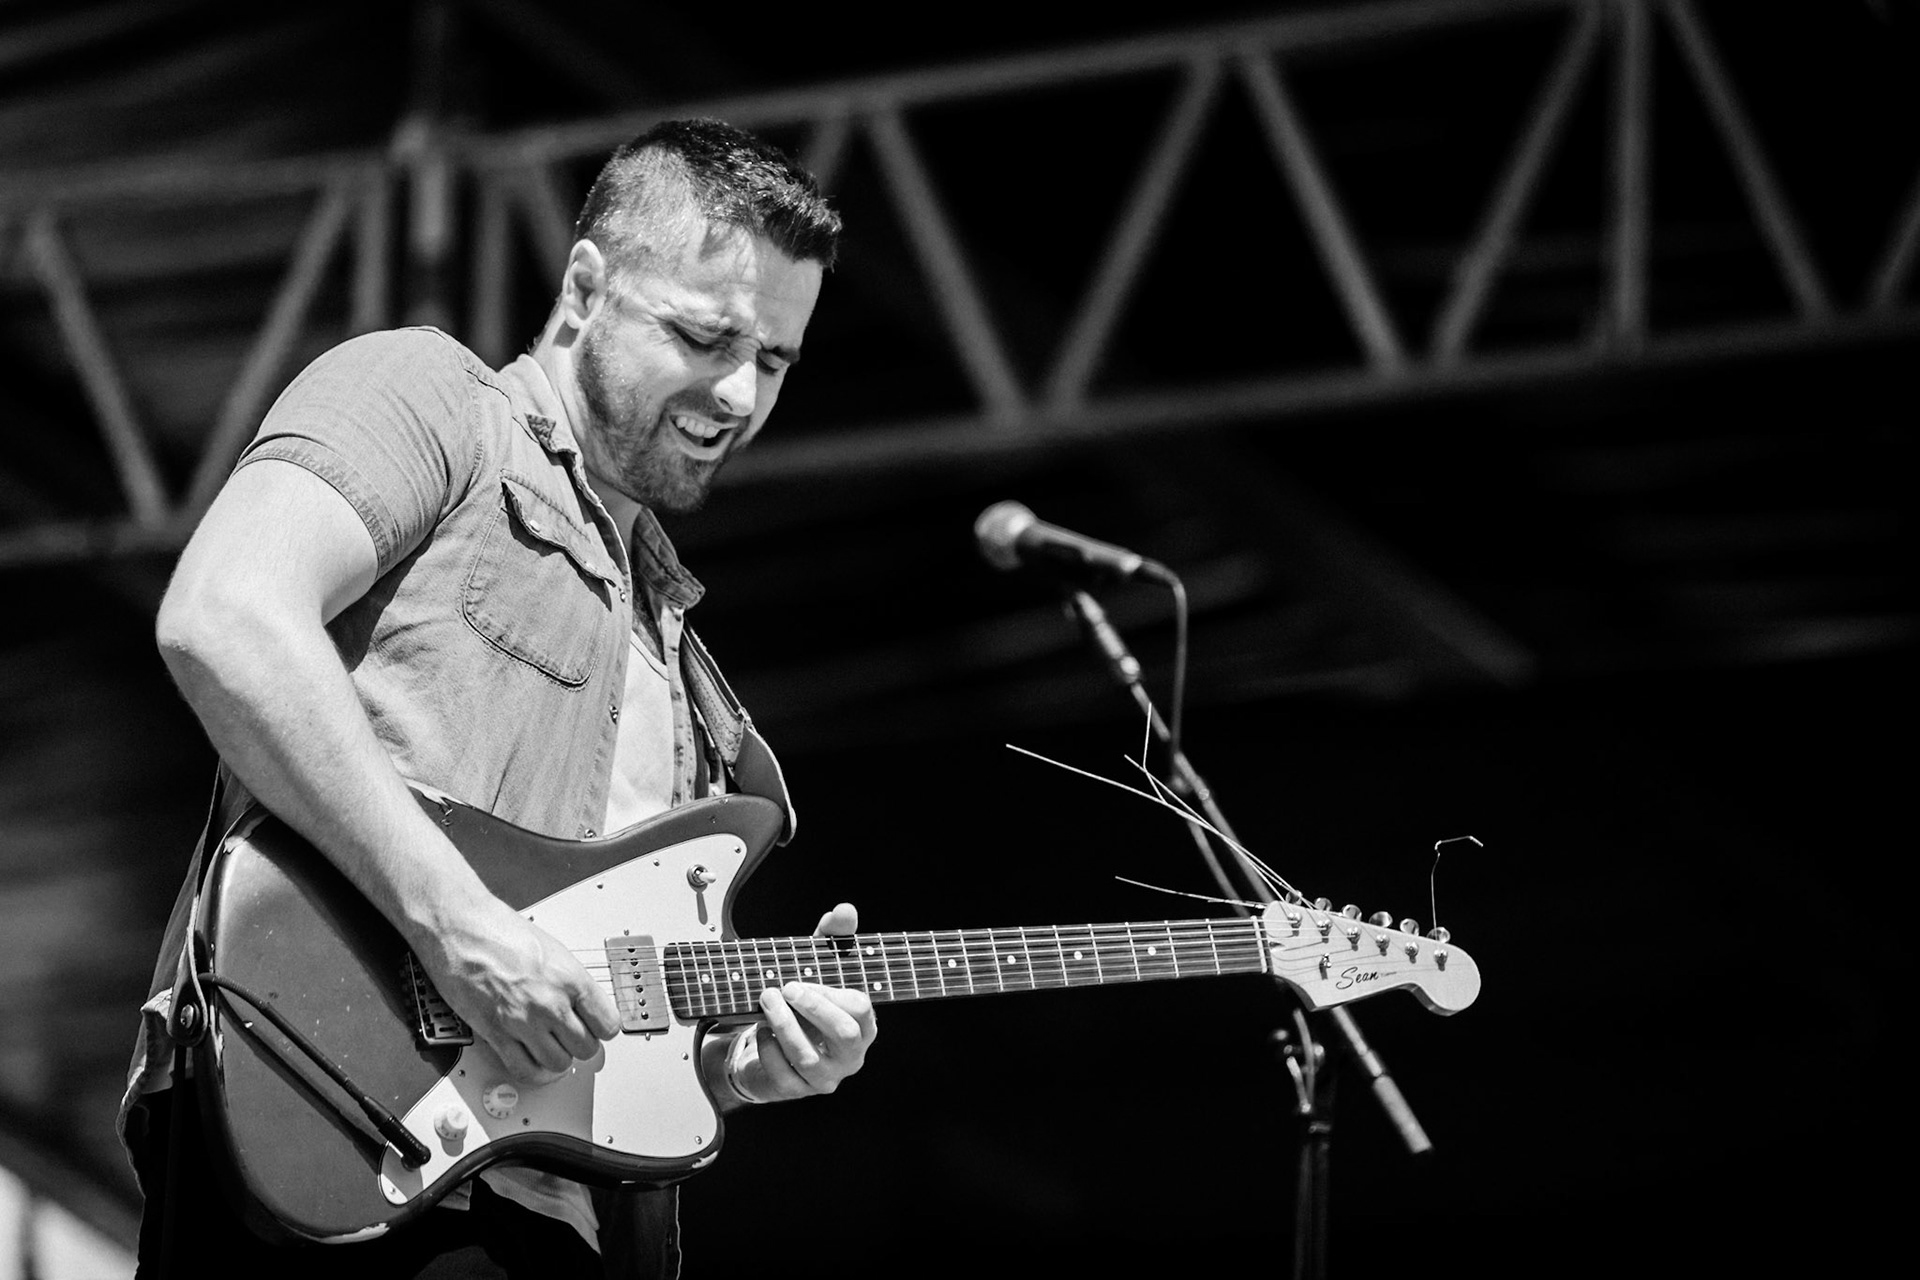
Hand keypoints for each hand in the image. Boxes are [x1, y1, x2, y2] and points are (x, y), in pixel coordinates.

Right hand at [416, 898, 622, 1084]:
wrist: (458, 928)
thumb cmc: (498, 929)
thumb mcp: (552, 949)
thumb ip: (570, 980)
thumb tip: (584, 1003)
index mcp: (570, 978)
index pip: (608, 1024)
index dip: (602, 1028)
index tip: (597, 1028)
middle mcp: (550, 1002)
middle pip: (586, 1048)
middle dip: (580, 1044)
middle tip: (572, 1036)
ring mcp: (523, 1020)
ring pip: (558, 1064)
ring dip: (557, 1058)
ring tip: (551, 1045)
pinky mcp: (496, 1033)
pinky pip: (524, 1069)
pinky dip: (532, 1071)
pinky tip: (532, 1059)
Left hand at [730, 902, 878, 1101]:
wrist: (774, 1046)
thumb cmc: (805, 1002)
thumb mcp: (819, 966)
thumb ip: (834, 936)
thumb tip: (845, 910)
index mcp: (863, 1025)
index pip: (861, 1009)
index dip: (832, 992)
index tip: (802, 978)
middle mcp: (850, 1055)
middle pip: (844, 1034)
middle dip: (813, 1007)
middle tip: (785, 987)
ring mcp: (824, 1077)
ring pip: (808, 1056)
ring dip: (783, 1024)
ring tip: (765, 999)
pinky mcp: (795, 1090)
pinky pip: (782, 1073)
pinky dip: (768, 1048)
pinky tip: (760, 1030)